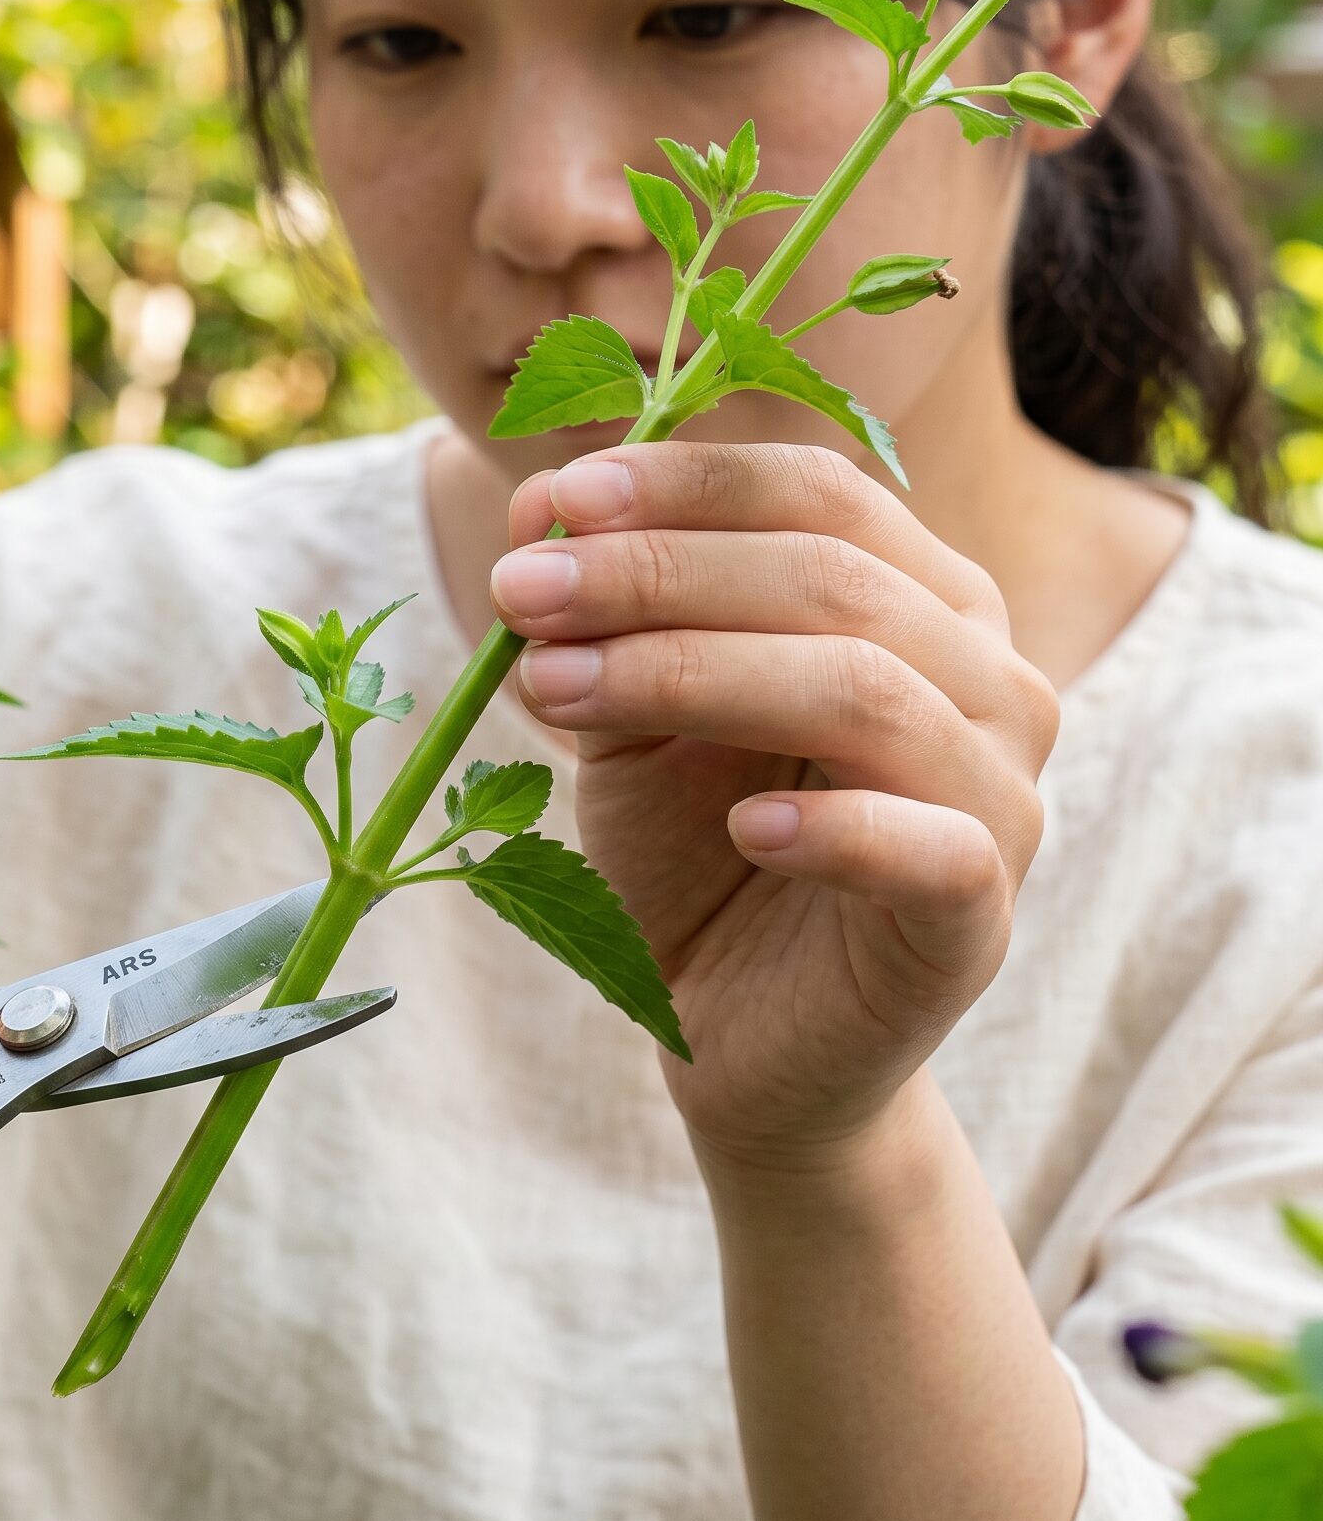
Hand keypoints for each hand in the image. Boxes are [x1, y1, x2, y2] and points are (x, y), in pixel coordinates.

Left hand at [492, 442, 1057, 1168]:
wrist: (741, 1036)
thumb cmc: (696, 856)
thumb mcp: (633, 722)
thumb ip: (605, 622)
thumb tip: (535, 502)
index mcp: (920, 601)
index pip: (819, 496)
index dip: (687, 484)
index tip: (555, 497)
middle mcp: (986, 679)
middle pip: (831, 580)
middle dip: (657, 573)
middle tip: (520, 592)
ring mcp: (1000, 797)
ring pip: (866, 692)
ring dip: (692, 674)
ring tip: (555, 688)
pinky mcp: (977, 918)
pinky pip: (932, 850)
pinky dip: (835, 831)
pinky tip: (744, 828)